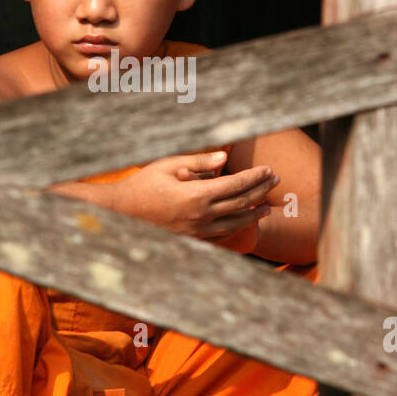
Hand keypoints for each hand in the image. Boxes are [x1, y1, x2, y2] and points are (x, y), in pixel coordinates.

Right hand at [117, 150, 277, 244]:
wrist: (121, 212)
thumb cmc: (143, 184)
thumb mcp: (168, 165)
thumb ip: (199, 162)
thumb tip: (225, 158)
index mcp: (196, 196)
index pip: (236, 185)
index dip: (255, 177)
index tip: (268, 169)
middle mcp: (200, 215)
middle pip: (240, 203)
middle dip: (260, 191)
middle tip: (275, 181)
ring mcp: (196, 229)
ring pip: (234, 222)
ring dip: (253, 213)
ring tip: (267, 206)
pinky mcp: (191, 237)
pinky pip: (220, 232)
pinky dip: (236, 225)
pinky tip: (243, 220)